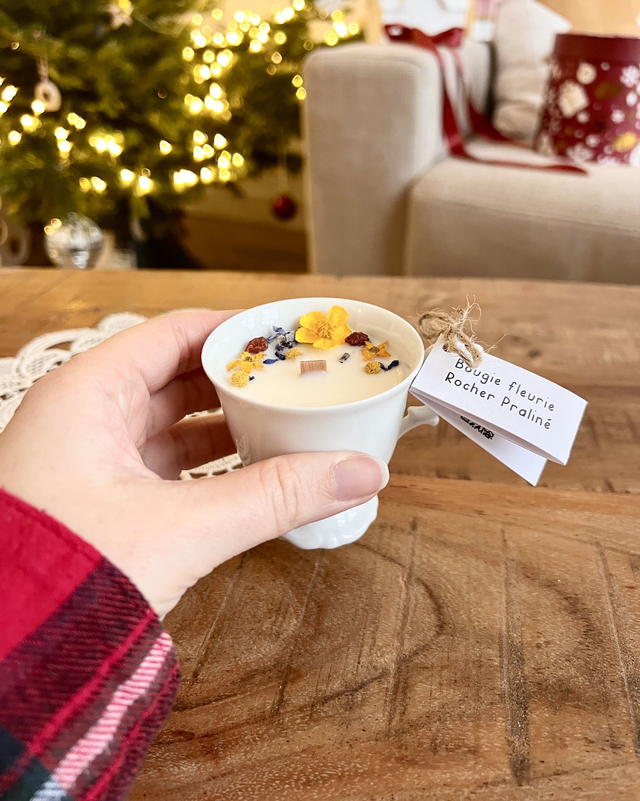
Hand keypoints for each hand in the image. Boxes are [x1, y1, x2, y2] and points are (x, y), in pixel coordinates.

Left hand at [0, 312, 387, 617]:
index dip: (235, 331)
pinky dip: (209, 464)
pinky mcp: (101, 499)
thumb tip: (355, 473)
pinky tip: (251, 469)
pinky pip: (165, 463)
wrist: (9, 660)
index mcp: (87, 394)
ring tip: (285, 423)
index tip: (287, 336)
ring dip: (227, 424)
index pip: (174, 333)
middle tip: (294, 380)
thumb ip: (275, 497)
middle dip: (238, 379)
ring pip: (173, 422)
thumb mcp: (182, 527)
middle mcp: (84, 417)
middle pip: (177, 374)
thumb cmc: (61, 577)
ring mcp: (90, 459)